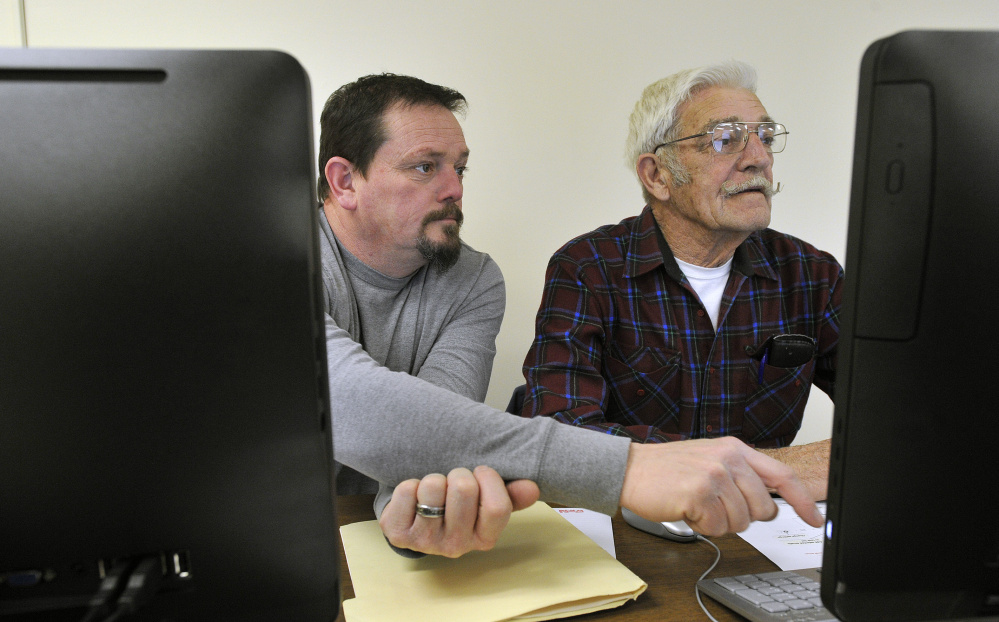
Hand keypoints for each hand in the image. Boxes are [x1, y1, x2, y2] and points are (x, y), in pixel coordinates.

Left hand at [378, 466, 539, 557]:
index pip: (498, 507)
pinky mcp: (398, 533)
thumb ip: (511, 495)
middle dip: (459, 474)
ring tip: (434, 491)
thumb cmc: (455, 507)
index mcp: (484, 539)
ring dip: (434, 478)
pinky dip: (409, 485)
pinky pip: (407, 490)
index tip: (481, 472)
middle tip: (454, 482)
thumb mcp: (486, 503)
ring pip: (434, 486)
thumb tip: (532, 487)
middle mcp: (456, 546)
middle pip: (464, 489)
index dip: (489, 479)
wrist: (415, 520)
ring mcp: (425, 542)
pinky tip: (413, 498)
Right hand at [619, 436, 823, 535]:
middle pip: (763, 509)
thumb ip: (740, 474)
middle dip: (742, 517)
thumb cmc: (667, 469)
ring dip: (717, 522)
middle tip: (716, 507)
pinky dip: (701, 527)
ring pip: (740, 522)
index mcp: (735, 449)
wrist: (631, 469)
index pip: (782, 475)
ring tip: (697, 504)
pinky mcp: (699, 494)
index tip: (815, 518)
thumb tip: (769, 504)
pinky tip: (686, 510)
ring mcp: (714, 475)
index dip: (803, 500)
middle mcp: (728, 459)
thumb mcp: (710, 459)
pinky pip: (717, 529)